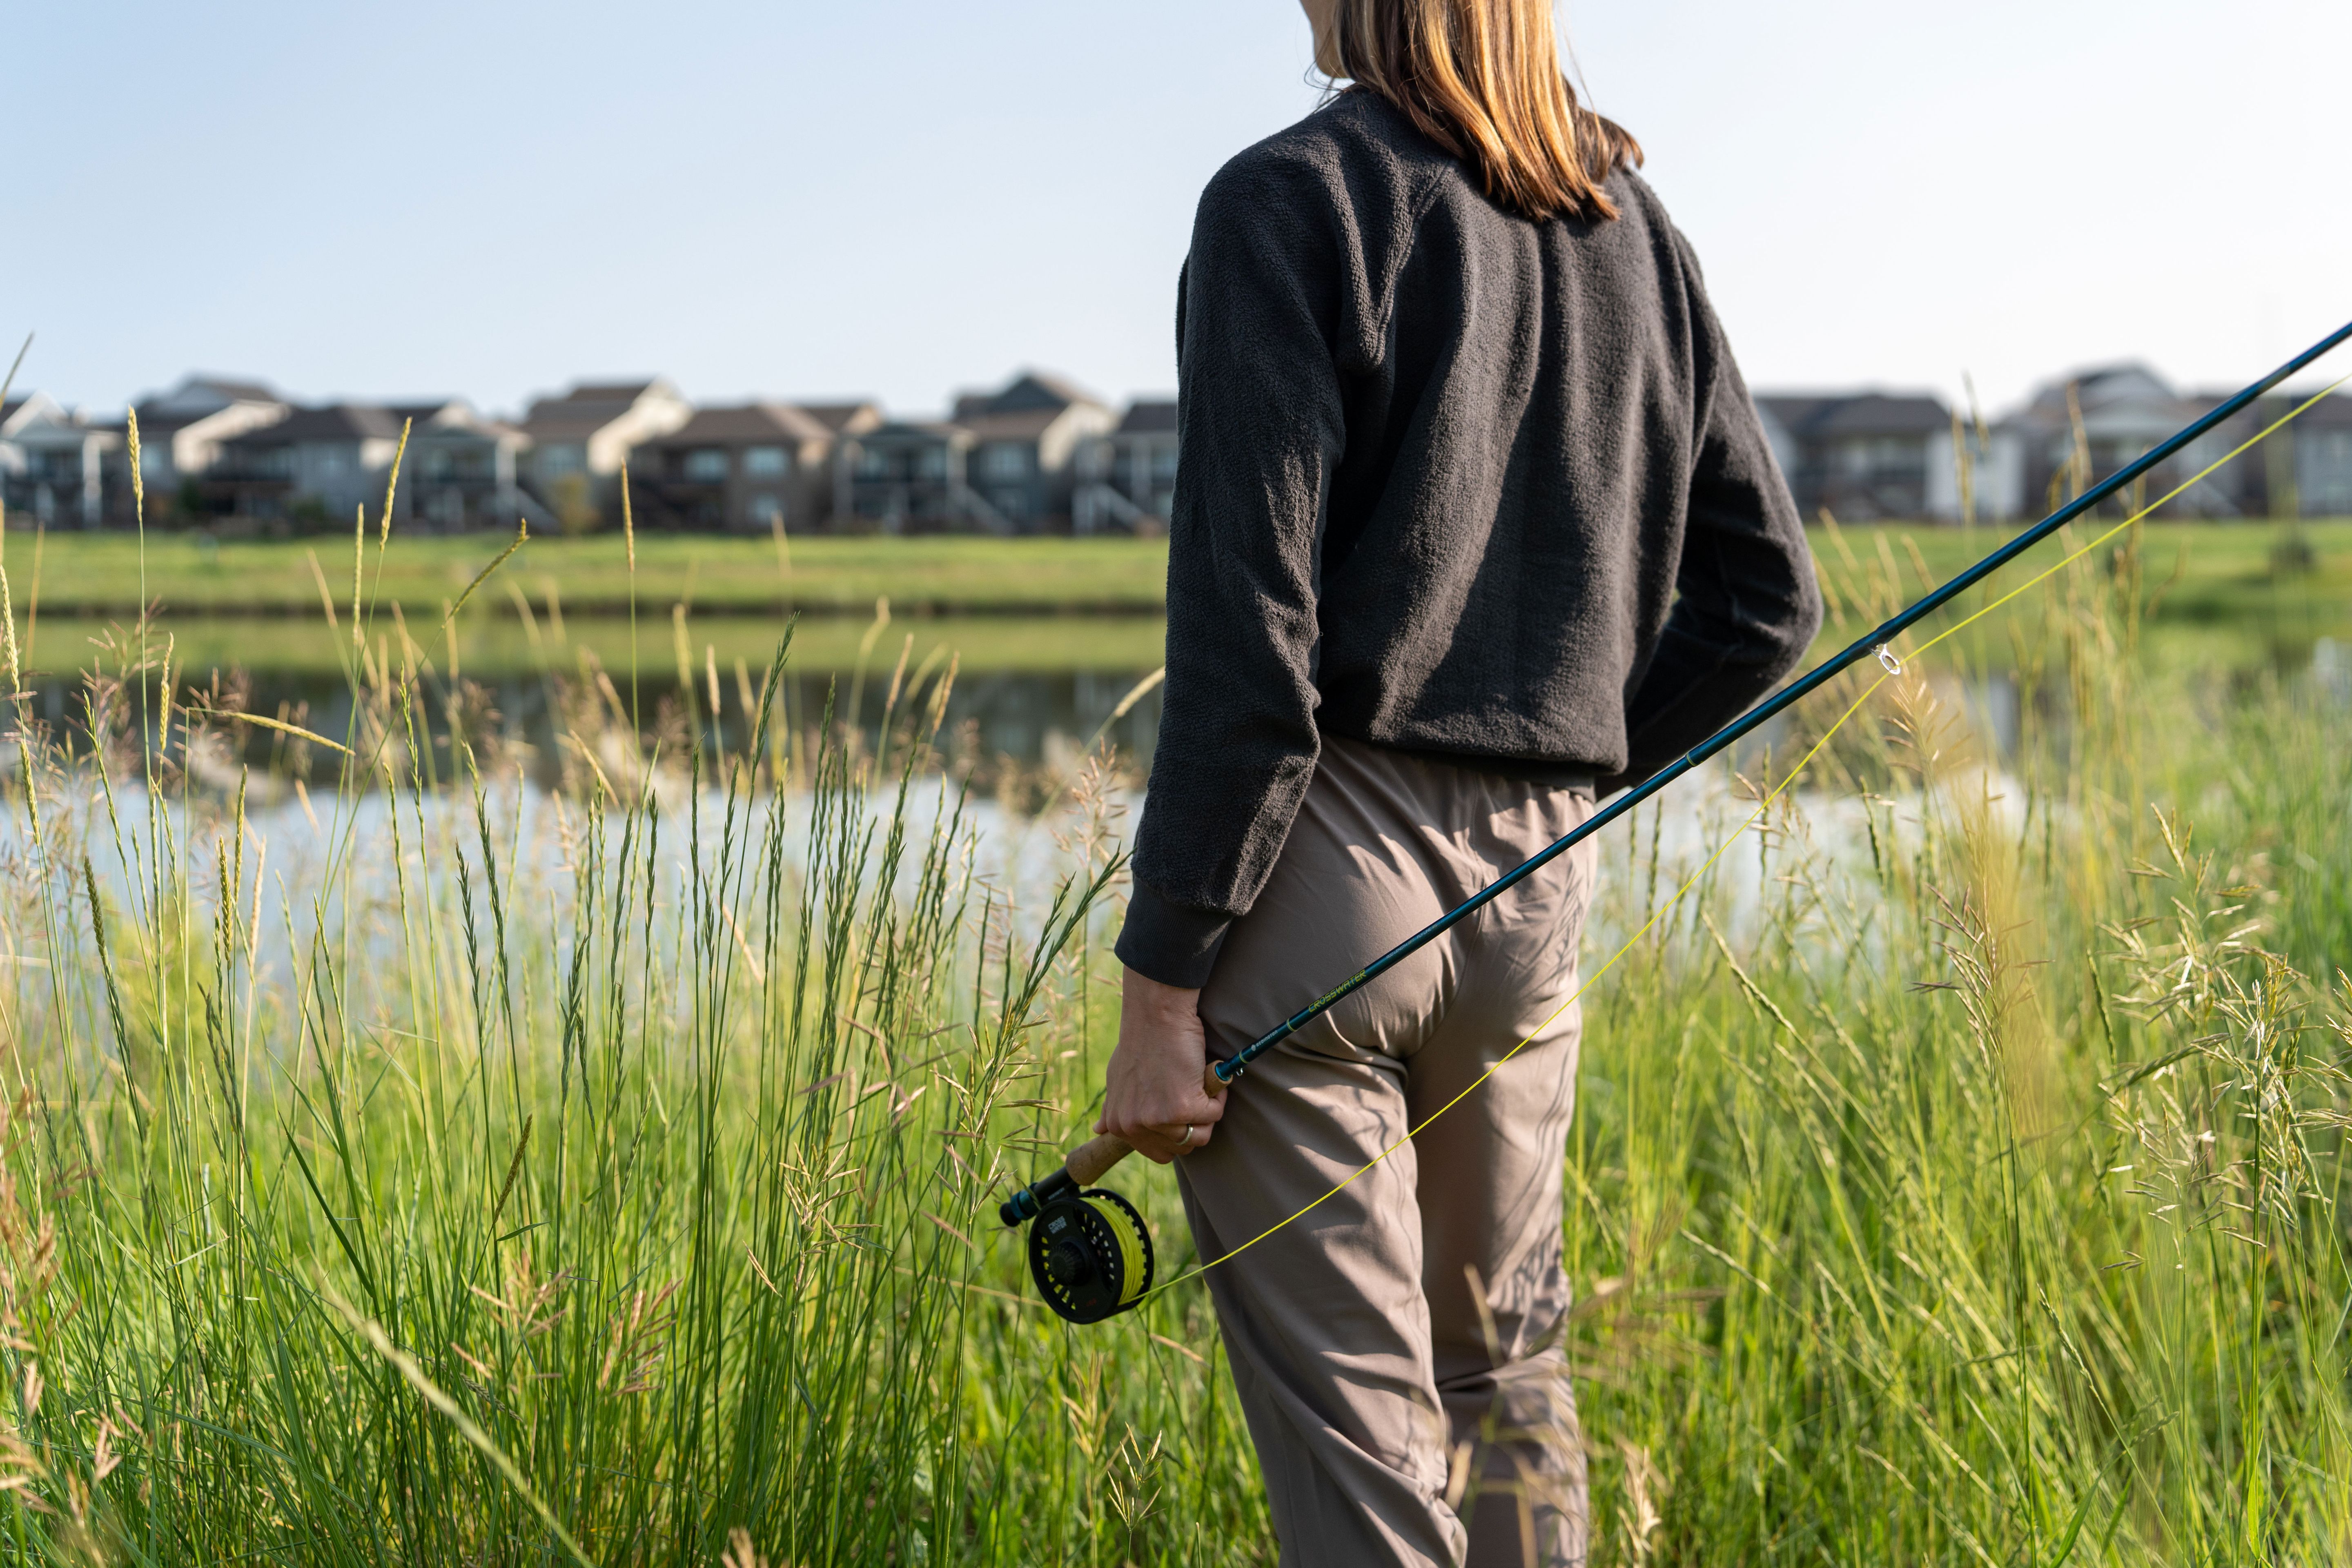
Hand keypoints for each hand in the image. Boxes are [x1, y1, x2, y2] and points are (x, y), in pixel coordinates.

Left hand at [1096, 967, 1226, 1163]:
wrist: (1156, 1015)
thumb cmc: (1140, 1042)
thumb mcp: (1117, 1079)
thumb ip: (1112, 1108)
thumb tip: (1100, 1130)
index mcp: (1120, 1125)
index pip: (1159, 1153)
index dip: (1177, 1133)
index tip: (1181, 1109)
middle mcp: (1135, 1127)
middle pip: (1182, 1147)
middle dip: (1194, 1124)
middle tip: (1191, 1093)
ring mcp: (1158, 1120)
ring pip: (1201, 1135)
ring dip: (1207, 1110)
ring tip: (1197, 1081)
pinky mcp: (1182, 1109)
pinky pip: (1214, 1114)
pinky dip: (1217, 1095)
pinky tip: (1205, 1074)